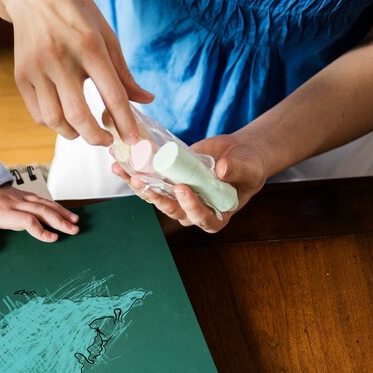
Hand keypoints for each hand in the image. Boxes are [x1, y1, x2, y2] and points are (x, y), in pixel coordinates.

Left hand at [0, 184, 78, 255]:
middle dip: (60, 221)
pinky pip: (41, 199)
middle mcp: (15, 203)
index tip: (53, 238)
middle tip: (74, 231)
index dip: (41, 230)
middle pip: (41, 211)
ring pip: (44, 204)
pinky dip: (54, 205)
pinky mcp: (21, 194)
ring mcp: (20, 197)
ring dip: (61, 212)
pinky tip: (63, 211)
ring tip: (75, 221)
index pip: (27, 220)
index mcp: (3, 212)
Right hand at [6, 0, 152, 145]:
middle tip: (106, 142)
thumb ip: (124, 73)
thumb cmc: (76, 15)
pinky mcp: (21, 76)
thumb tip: (145, 101)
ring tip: (83, 131)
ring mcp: (37, 69)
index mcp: (89, 46)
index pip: (112, 95)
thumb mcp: (106, 35)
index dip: (125, 123)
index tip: (132, 139)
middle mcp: (61, 59)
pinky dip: (54, 123)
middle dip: (96, 138)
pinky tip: (64, 117)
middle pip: (79, 116)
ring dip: (73, 134)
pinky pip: (38, 114)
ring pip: (55, 120)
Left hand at [114, 134, 269, 232]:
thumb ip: (237, 170)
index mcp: (217, 215)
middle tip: (145, 183)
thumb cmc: (250, 166)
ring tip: (128, 174)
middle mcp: (194, 211)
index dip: (191, 207)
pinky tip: (122, 166)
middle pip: (173, 210)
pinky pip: (152, 182)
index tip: (183, 190)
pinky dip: (137, 174)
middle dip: (158, 198)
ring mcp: (180, 198)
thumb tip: (222, 169)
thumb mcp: (249, 167)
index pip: (202, 218)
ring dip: (141, 187)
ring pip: (158, 198)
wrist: (239, 154)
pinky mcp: (170, 183)